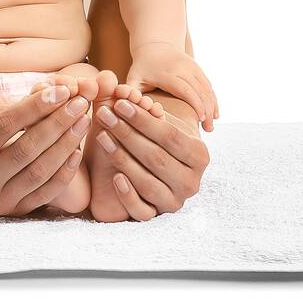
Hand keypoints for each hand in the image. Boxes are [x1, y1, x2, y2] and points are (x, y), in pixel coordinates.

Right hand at [0, 80, 92, 215]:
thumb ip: (9, 110)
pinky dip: (64, 172)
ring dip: (66, 145)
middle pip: (26, 150)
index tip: (61, 91)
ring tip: (83, 121)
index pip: (5, 126)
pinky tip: (76, 150)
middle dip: (58, 124)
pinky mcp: (11, 212)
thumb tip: (51, 97)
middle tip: (80, 104)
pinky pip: (45, 193)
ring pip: (40, 173)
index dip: (35, 107)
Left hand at [85, 85, 210, 221]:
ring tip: (102, 137)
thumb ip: (140, 104)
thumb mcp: (158, 121)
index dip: (143, 120)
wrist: (164, 164)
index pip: (169, 136)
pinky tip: (115, 176)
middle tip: (104, 115)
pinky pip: (143, 212)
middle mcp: (192, 182)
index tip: (119, 103)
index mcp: (200, 156)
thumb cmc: (159, 137)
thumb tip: (114, 85)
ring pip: (148, 183)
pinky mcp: (158, 216)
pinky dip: (128, 195)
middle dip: (128, 134)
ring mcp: (176, 201)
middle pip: (157, 158)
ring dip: (122, 158)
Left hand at [126, 42, 218, 131]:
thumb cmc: (142, 68)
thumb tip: (127, 110)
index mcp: (166, 72)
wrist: (154, 45)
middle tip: (208, 130)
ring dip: (211, 105)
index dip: (194, 104)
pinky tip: (215, 114)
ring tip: (211, 126)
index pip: (185, 89)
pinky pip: (208, 84)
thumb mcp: (133, 78)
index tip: (199, 120)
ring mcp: (191, 66)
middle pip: (199, 89)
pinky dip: (212, 99)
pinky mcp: (197, 67)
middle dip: (205, 109)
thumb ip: (130, 93)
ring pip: (206, 87)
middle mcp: (182, 66)